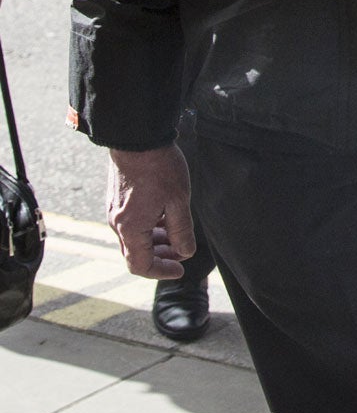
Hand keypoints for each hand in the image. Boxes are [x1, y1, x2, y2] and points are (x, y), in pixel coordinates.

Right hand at [105, 145, 195, 279]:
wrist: (137, 140)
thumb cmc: (159, 168)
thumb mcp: (178, 201)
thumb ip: (182, 230)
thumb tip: (185, 252)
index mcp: (131, 229)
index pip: (140, 266)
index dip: (161, 272)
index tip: (180, 269)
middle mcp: (117, 224)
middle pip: (136, 254)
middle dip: (161, 257)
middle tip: (182, 253)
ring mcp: (115, 212)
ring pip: (134, 239)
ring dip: (156, 242)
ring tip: (177, 236)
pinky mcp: (117, 201)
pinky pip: (132, 224)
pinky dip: (149, 228)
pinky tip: (166, 219)